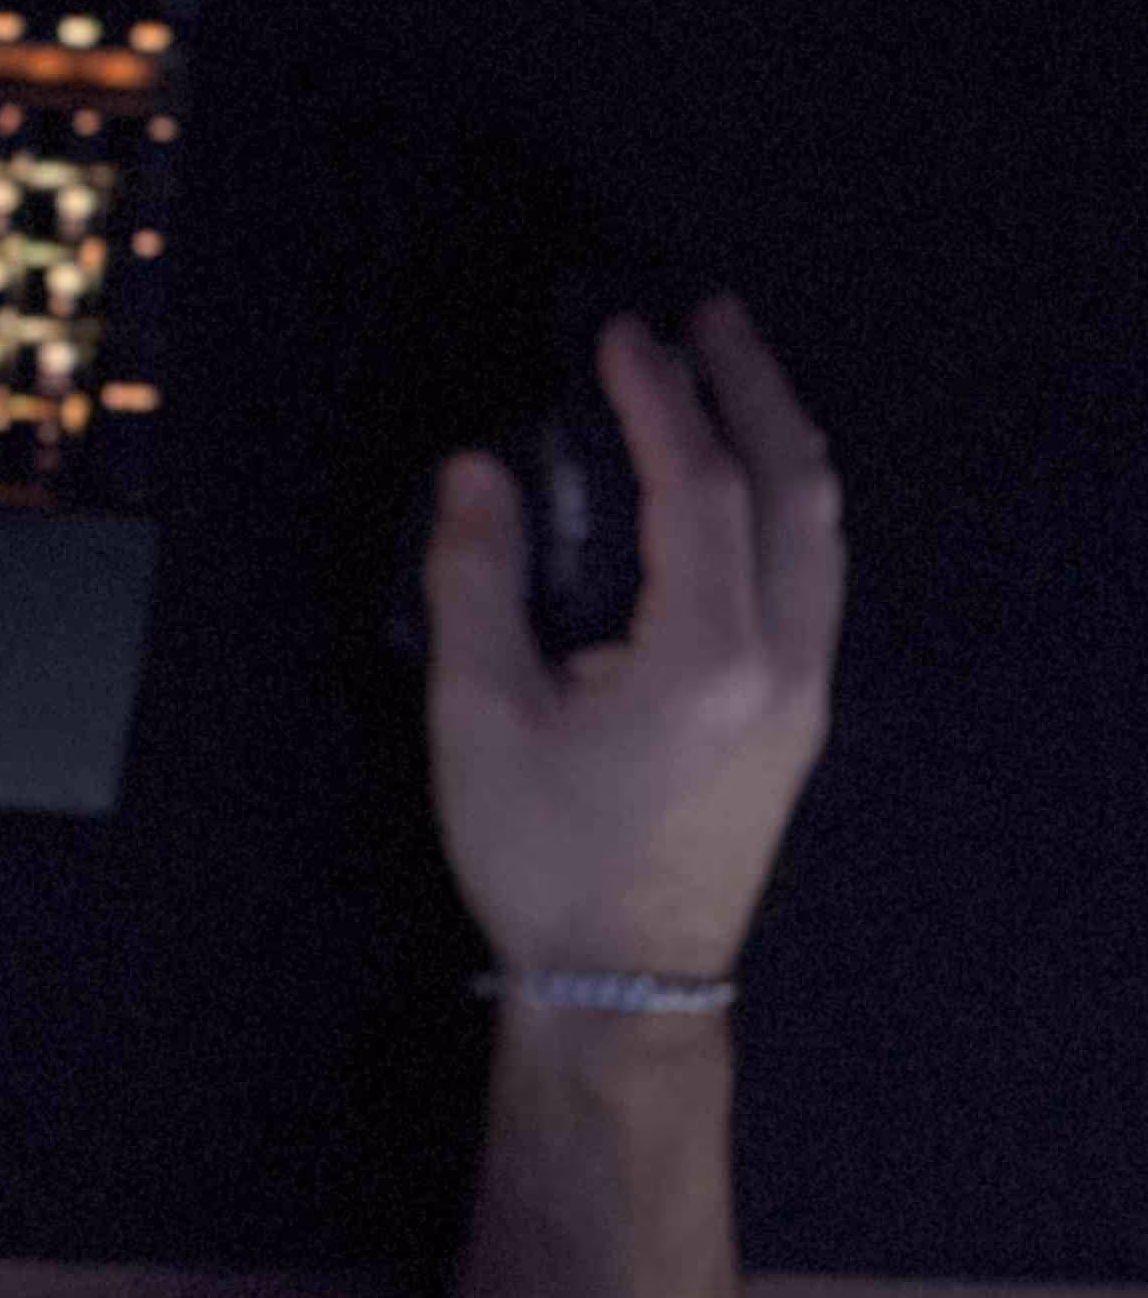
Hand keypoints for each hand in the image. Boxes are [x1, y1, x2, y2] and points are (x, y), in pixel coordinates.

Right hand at [420, 292, 842, 983]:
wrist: (625, 984)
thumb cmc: (542, 853)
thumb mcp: (478, 714)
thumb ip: (475, 577)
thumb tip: (477, 467)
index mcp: (710, 657)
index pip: (701, 485)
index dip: (659, 396)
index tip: (617, 332)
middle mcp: (785, 662)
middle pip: (800, 488)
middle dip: (755, 387)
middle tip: (705, 313)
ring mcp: (806, 692)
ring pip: (823, 531)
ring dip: (779, 438)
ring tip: (728, 373)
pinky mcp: (798, 717)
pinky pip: (812, 572)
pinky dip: (782, 499)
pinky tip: (735, 484)